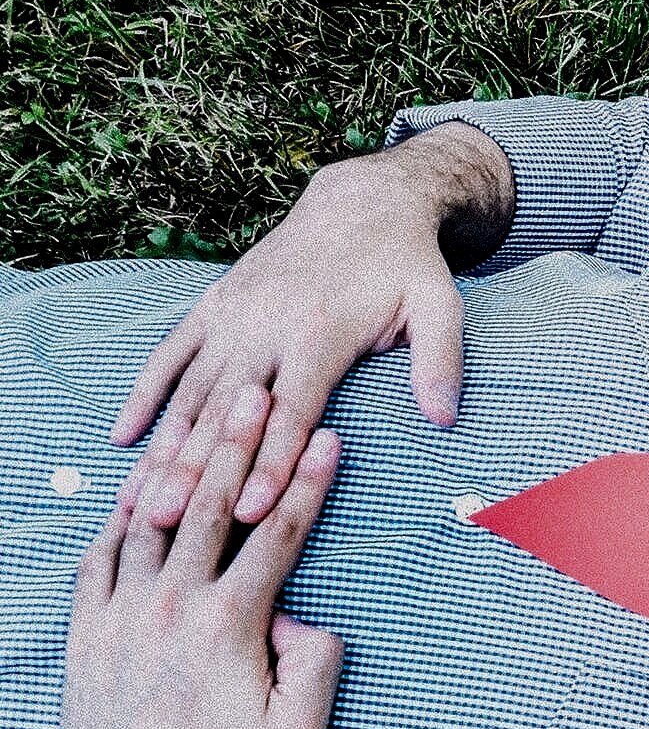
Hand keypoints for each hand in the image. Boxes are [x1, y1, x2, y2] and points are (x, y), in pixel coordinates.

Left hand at [66, 392, 345, 728]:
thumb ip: (316, 663)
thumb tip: (304, 621)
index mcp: (227, 624)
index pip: (275, 535)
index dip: (306, 484)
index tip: (328, 442)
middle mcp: (169, 606)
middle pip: (210, 507)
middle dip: (239, 444)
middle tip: (257, 393)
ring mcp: (120, 615)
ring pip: (148, 521)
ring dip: (177, 467)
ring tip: (196, 421)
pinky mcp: (85, 632)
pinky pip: (98, 558)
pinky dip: (117, 519)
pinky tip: (134, 492)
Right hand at [114, 143, 471, 530]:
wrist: (361, 205)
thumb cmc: (406, 266)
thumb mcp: (440, 306)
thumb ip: (440, 361)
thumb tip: (444, 417)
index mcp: (318, 334)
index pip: (291, 413)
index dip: (270, 464)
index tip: (251, 513)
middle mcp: (264, 326)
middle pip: (227, 412)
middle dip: (198, 471)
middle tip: (167, 523)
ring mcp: (232, 316)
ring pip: (191, 391)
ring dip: (164, 447)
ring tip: (140, 499)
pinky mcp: (214, 306)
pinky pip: (170, 356)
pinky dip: (145, 396)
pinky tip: (124, 437)